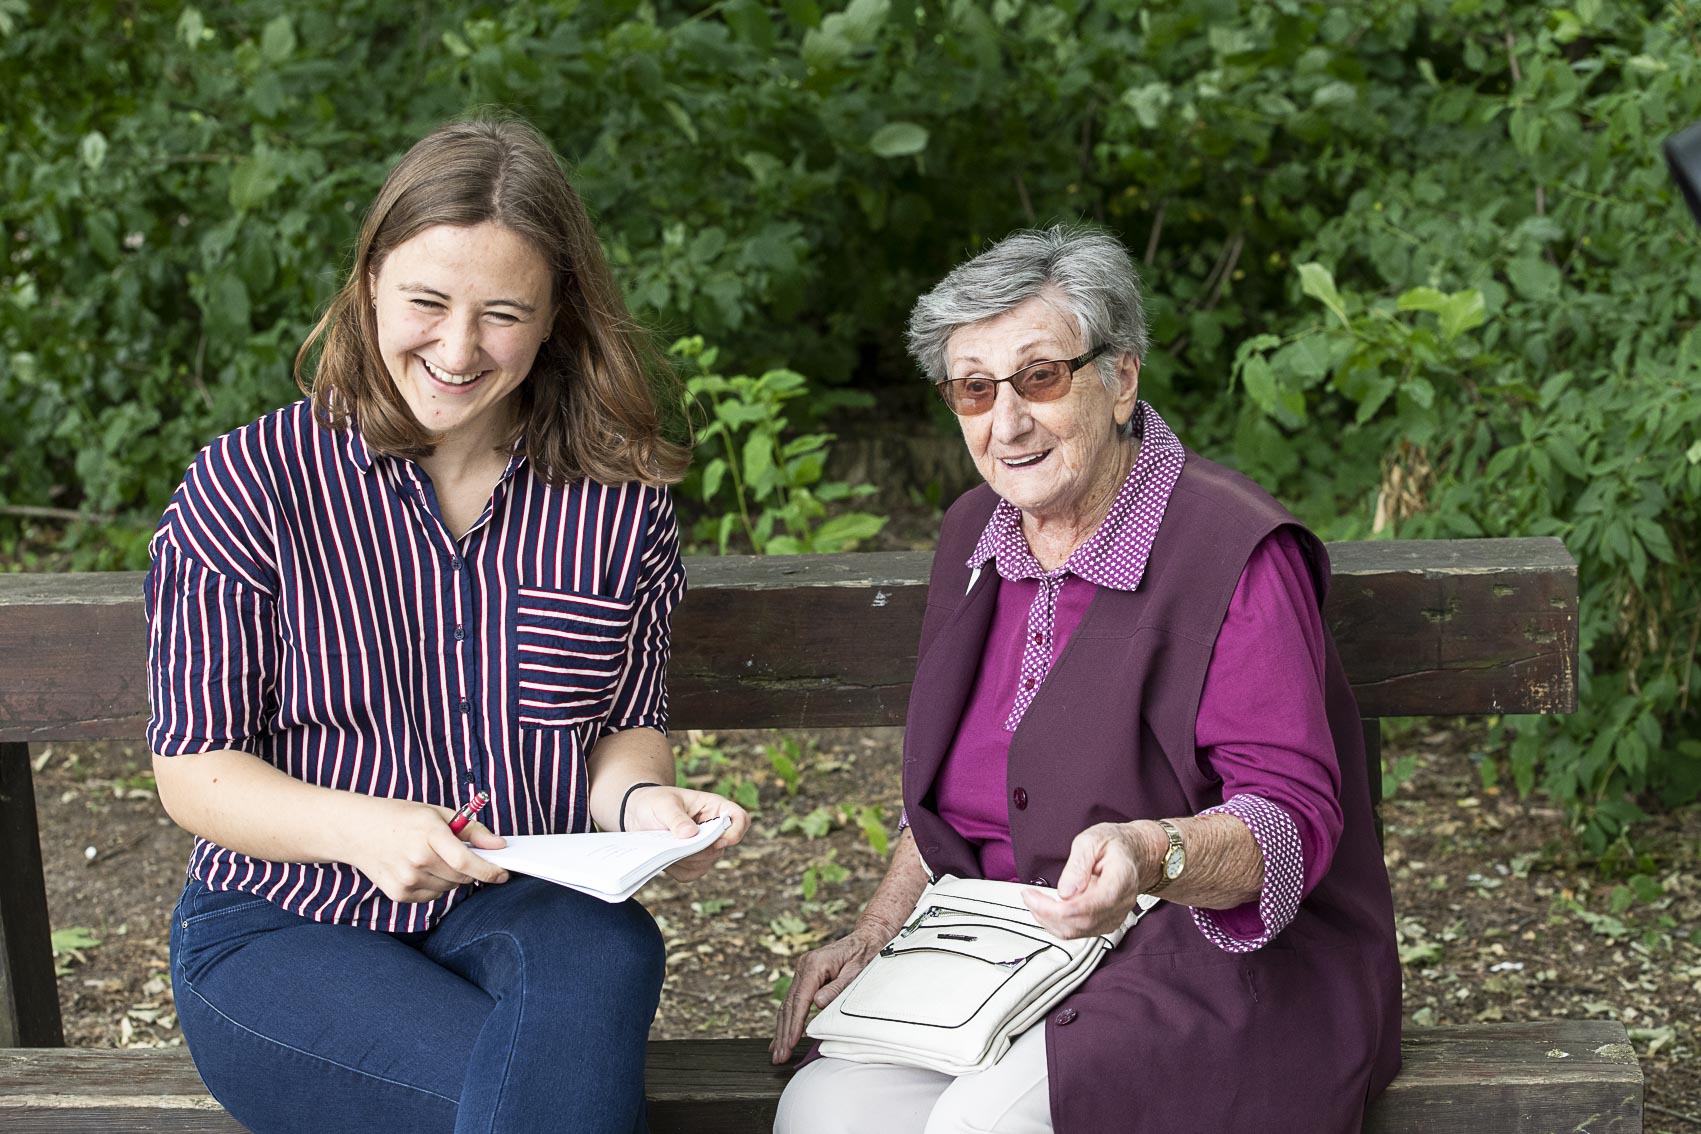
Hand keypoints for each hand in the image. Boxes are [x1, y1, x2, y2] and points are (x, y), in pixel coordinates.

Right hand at [339, 795, 510, 903]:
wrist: (358, 830)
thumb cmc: (400, 818)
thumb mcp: (438, 813)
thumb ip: (472, 830)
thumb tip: (499, 845)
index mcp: (429, 833)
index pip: (466, 861)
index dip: (490, 870)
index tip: (503, 873)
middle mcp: (417, 859)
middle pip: (461, 877)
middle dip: (469, 868)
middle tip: (455, 852)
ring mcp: (406, 879)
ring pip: (449, 888)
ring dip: (450, 876)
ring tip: (431, 856)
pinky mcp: (398, 893)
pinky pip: (432, 896)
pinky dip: (434, 885)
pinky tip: (418, 867)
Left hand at [619, 785, 749, 881]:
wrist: (638, 814)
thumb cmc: (655, 801)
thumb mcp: (664, 805)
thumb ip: (677, 818)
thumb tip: (691, 834)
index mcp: (714, 807)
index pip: (740, 819)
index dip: (735, 832)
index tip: (719, 840)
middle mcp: (713, 828)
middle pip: (722, 846)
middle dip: (700, 849)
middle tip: (677, 842)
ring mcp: (704, 846)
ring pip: (708, 862)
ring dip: (687, 859)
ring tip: (668, 846)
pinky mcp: (692, 861)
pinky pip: (692, 873)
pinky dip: (679, 870)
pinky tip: (667, 858)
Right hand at [770, 923, 886, 1063]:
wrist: (867, 937)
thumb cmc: (865, 954)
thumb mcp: (856, 972)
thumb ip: (837, 988)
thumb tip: (817, 1004)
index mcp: (814, 964)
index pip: (800, 1000)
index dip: (794, 1024)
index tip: (790, 1043)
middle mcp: (803, 966)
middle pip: (789, 1004)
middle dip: (783, 1032)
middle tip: (779, 1056)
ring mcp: (802, 970)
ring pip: (787, 1004)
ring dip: (781, 1029)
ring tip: (777, 1052)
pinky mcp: (805, 976)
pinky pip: (792, 1000)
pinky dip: (786, 1019)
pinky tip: (781, 1035)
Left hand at [1022, 821, 1156, 938]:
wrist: (1133, 854)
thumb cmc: (1114, 845)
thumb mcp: (1092, 840)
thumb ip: (1078, 864)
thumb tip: (1065, 892)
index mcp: (1120, 881)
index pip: (1088, 907)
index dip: (1056, 907)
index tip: (1033, 895)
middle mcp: (1120, 904)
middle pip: (1081, 923)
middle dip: (1047, 914)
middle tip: (1028, 896)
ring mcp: (1115, 916)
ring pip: (1078, 932)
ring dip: (1049, 921)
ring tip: (1034, 901)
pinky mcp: (1106, 922)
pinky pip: (1079, 932)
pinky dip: (1058, 924)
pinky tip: (1047, 909)